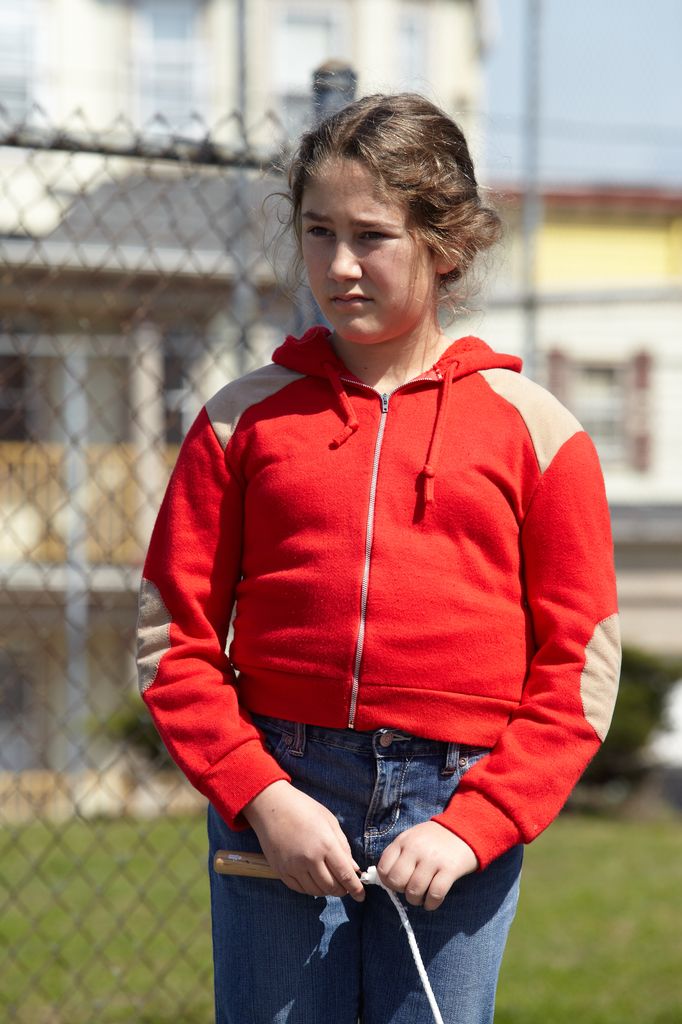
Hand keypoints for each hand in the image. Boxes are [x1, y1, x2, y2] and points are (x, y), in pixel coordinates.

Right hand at [242, 780, 364, 901]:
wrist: (270, 806)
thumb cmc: (303, 808)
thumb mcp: (329, 821)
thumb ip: (343, 846)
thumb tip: (353, 869)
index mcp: (325, 844)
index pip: (345, 875)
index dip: (355, 889)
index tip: (361, 896)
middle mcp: (309, 859)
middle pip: (330, 887)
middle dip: (342, 890)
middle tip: (345, 886)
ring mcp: (293, 867)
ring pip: (315, 891)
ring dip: (326, 890)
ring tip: (329, 881)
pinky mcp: (280, 871)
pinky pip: (299, 889)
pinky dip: (309, 889)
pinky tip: (313, 880)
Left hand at [377, 821, 478, 911]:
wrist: (466, 828)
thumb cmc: (435, 838)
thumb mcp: (412, 838)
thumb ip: (399, 854)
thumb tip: (385, 880)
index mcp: (403, 840)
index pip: (383, 868)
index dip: (387, 882)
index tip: (397, 884)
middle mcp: (416, 848)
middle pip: (397, 881)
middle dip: (401, 891)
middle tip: (410, 889)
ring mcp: (433, 859)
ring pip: (414, 891)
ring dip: (416, 900)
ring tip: (421, 897)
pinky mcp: (450, 869)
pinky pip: (435, 895)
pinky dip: (431, 904)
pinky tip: (431, 902)